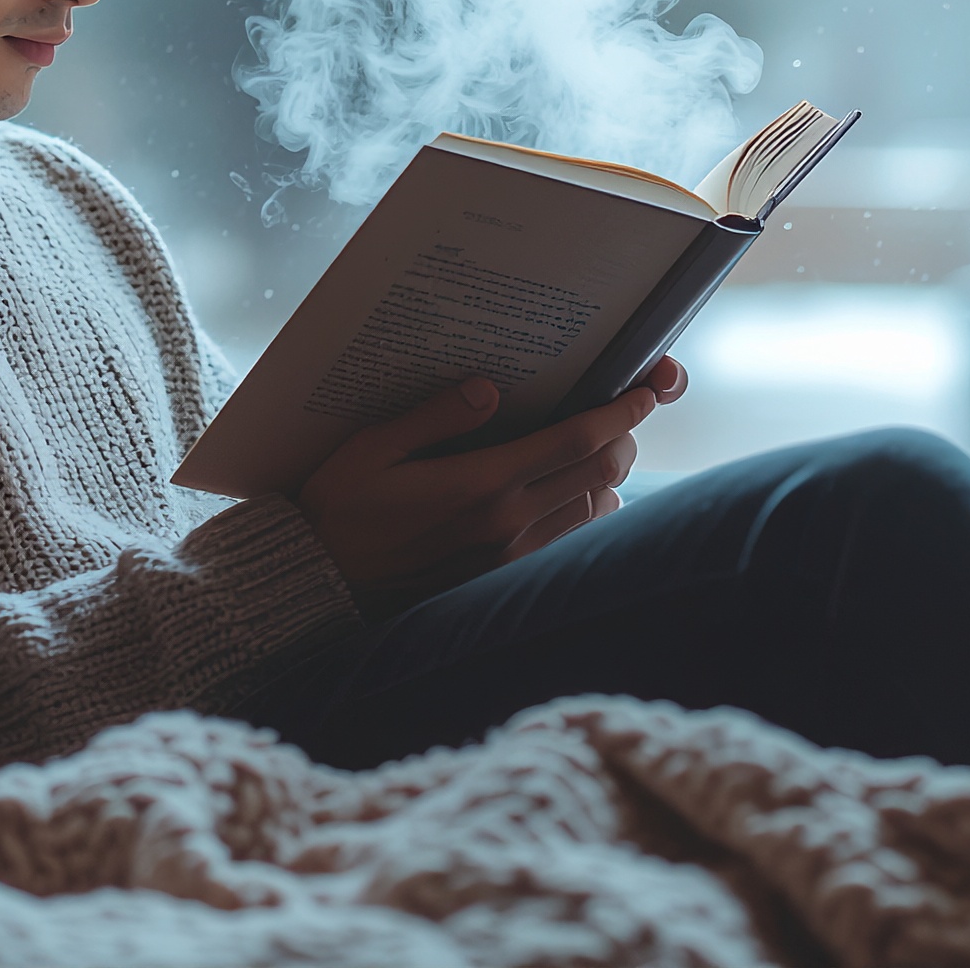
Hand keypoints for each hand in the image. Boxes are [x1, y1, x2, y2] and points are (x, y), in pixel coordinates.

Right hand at [295, 356, 687, 606]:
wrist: (323, 582)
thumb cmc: (342, 506)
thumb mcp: (372, 448)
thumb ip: (434, 415)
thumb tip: (487, 389)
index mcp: (483, 483)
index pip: (578, 441)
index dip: (623, 412)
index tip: (646, 388)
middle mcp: (509, 521)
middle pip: (603, 472)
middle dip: (625, 436)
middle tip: (621, 410)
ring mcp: (513, 554)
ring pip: (598, 508)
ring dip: (608, 474)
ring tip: (596, 445)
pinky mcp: (506, 574)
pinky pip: (573, 539)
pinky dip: (590, 510)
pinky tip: (572, 490)